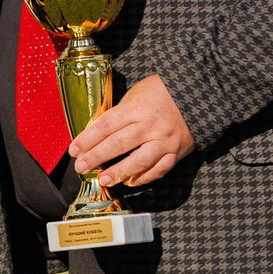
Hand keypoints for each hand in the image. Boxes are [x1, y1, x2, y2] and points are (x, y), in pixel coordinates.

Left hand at [69, 74, 191, 188]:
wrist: (198, 93)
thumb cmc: (161, 92)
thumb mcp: (135, 95)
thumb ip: (119, 114)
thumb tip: (96, 133)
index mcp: (136, 108)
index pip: (105, 126)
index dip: (87, 139)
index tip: (74, 150)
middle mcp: (149, 126)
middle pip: (118, 144)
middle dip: (96, 157)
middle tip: (81, 168)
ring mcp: (164, 140)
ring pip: (139, 161)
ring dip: (119, 172)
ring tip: (104, 180)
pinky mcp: (176, 152)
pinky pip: (159, 169)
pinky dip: (143, 178)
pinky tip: (129, 181)